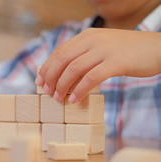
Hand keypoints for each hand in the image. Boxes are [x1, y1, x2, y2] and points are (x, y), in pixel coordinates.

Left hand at [35, 28, 160, 102]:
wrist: (158, 48)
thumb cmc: (128, 52)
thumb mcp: (102, 48)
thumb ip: (85, 56)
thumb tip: (64, 75)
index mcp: (87, 35)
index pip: (59, 51)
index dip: (46, 67)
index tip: (39, 81)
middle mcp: (93, 39)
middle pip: (62, 59)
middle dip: (50, 77)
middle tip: (46, 92)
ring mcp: (104, 49)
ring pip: (74, 69)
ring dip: (62, 86)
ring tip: (58, 98)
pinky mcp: (116, 62)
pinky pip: (91, 77)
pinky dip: (79, 90)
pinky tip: (75, 100)